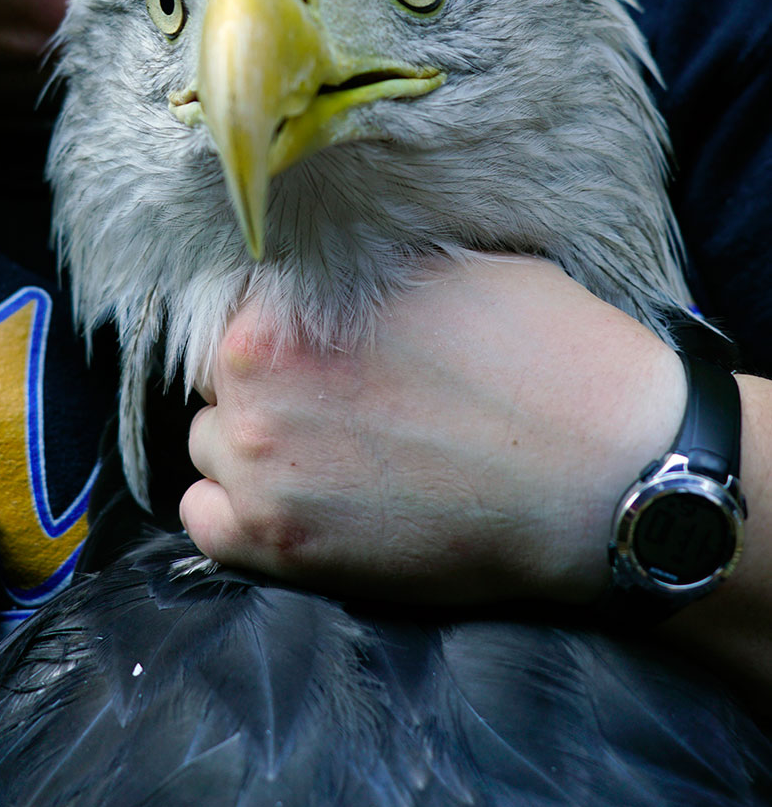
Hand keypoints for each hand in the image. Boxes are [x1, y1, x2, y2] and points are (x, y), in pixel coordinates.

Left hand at [180, 254, 685, 606]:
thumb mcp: (448, 263)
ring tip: (329, 453)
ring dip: (253, 445)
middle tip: (337, 398)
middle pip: (218, 375)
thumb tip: (321, 259)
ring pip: (210, 445)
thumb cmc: (540, 356)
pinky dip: (235, 512)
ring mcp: (263, 469)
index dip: (278, 322)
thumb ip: (356, 267)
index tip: (317, 343)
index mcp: (287, 299)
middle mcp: (253, 379)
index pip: (231, 305)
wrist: (603, 477)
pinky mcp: (283, 547)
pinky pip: (204, 521)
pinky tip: (296, 501)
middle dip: (267, 382)